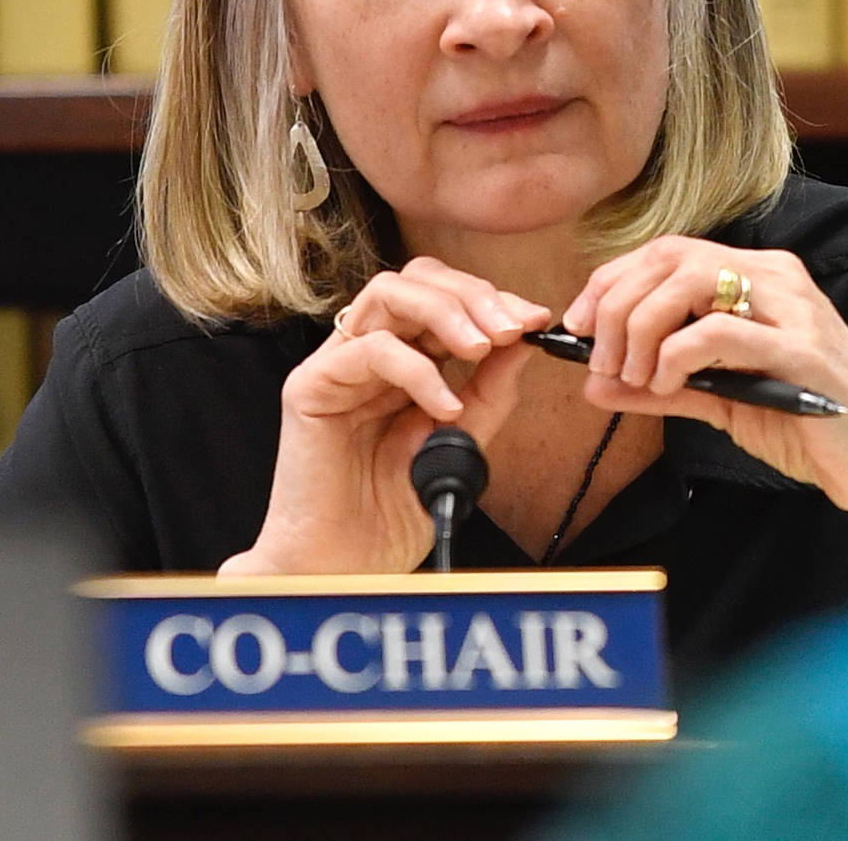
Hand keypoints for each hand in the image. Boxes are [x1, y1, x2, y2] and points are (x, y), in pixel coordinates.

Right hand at [219, 257, 550, 575]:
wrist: (343, 568)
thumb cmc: (389, 515)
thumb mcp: (458, 446)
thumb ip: (487, 396)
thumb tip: (523, 346)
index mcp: (401, 362)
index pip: (444, 299)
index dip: (492, 300)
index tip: (537, 321)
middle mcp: (366, 353)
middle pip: (416, 279)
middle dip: (473, 295)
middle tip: (513, 327)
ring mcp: (336, 367)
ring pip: (387, 294)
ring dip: (446, 312)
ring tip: (483, 348)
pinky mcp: (309, 388)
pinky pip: (369, 351)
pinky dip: (417, 370)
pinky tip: (446, 406)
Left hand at [563, 235, 847, 656]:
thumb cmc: (809, 427)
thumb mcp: (720, 401)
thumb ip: (659, 388)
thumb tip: (591, 385)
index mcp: (758, 276)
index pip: (666, 252)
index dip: (611, 281)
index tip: (578, 325)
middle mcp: (775, 277)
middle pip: (668, 257)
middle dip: (615, 304)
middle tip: (596, 357)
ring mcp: (793, 308)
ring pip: (688, 283)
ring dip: (640, 329)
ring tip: (631, 376)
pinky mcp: (802, 350)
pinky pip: (717, 333)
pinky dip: (673, 357)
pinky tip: (664, 386)